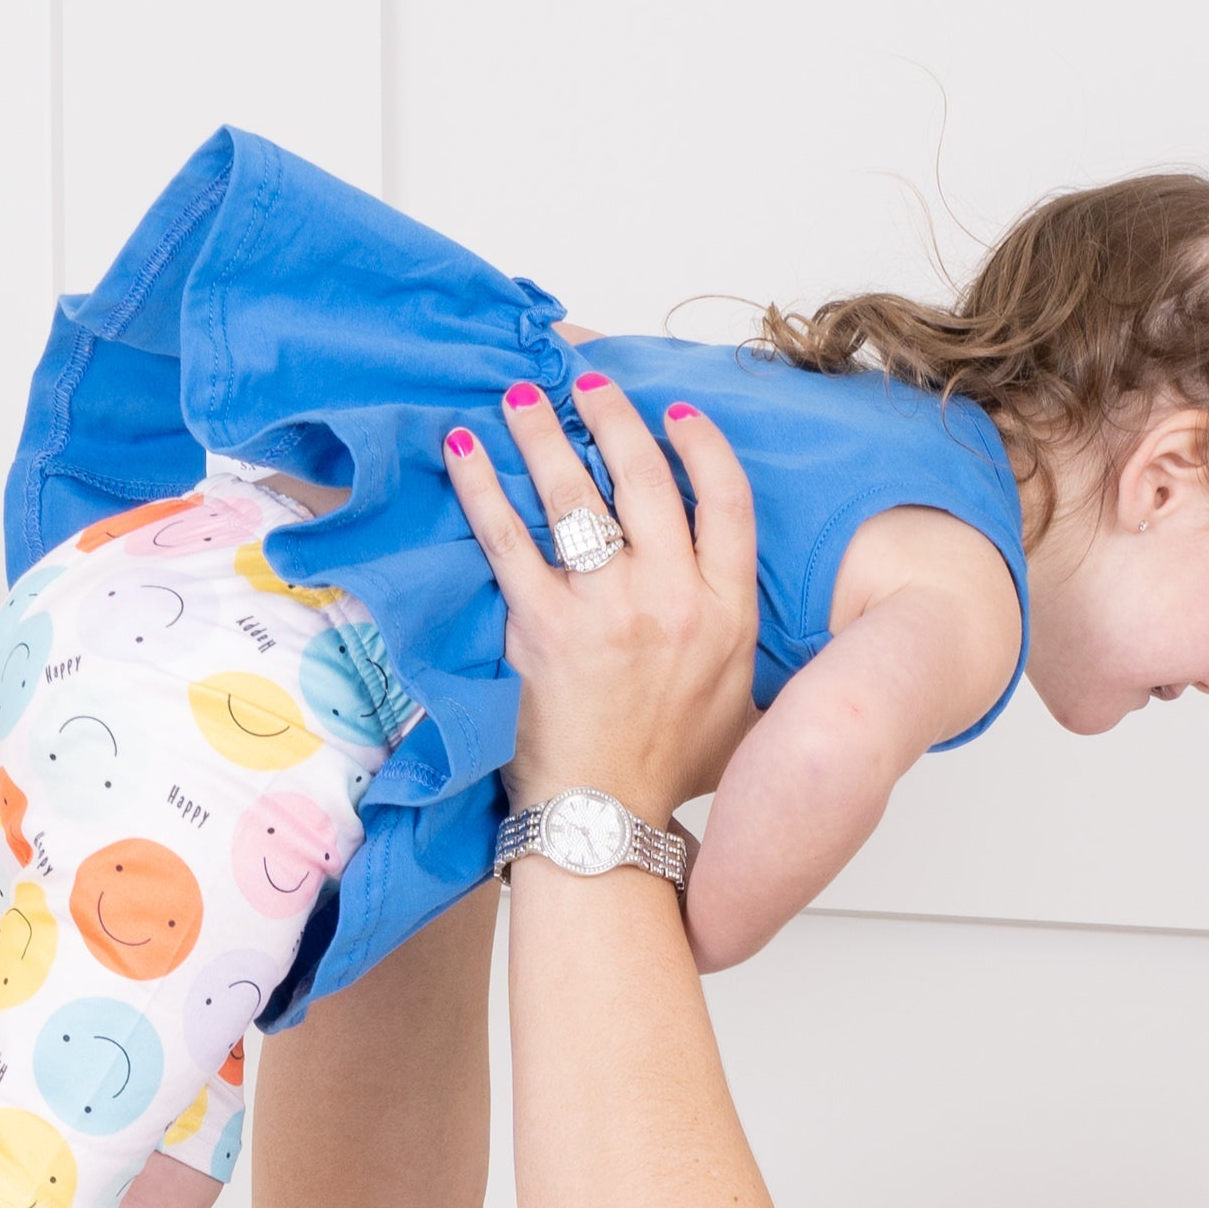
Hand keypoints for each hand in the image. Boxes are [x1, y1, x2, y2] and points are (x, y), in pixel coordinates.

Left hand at [442, 378, 759, 823]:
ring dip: (546, 433)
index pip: (727, 500)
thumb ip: (744, 644)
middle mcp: (674, 601)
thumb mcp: (743, 707)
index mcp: (727, 614)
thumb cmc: (668, 771)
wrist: (607, 823)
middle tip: (589, 385)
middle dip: (614, 415)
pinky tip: (465, 447)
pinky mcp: (543, 627)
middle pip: (647, 477)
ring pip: (577, 493)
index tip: (675, 414)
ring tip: (525, 398)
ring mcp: (607, 611)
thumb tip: (741, 608)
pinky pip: (508, 536)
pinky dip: (483, 485)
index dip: (702, 446)